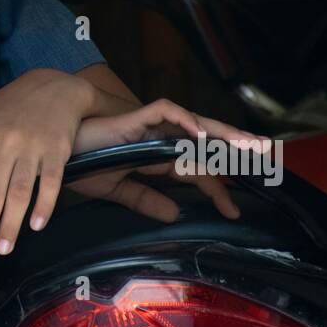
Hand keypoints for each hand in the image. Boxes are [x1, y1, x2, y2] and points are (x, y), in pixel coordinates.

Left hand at [0, 68, 91, 258]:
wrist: (54, 85)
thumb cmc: (10, 108)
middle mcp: (5, 140)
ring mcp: (33, 144)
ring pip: (19, 191)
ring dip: (11, 223)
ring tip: (3, 249)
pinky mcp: (58, 148)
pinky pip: (50, 182)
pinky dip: (43, 206)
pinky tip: (35, 226)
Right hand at [68, 99, 269, 221]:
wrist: (57, 149)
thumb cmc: (84, 164)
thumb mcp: (118, 189)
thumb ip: (146, 200)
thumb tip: (175, 214)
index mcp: (157, 155)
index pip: (196, 168)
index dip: (216, 187)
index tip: (232, 211)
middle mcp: (159, 138)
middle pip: (205, 140)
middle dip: (236, 145)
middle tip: (268, 154)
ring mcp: (149, 126)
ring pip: (194, 122)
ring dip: (222, 131)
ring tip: (248, 144)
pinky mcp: (135, 117)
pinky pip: (165, 112)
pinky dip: (183, 119)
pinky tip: (198, 135)